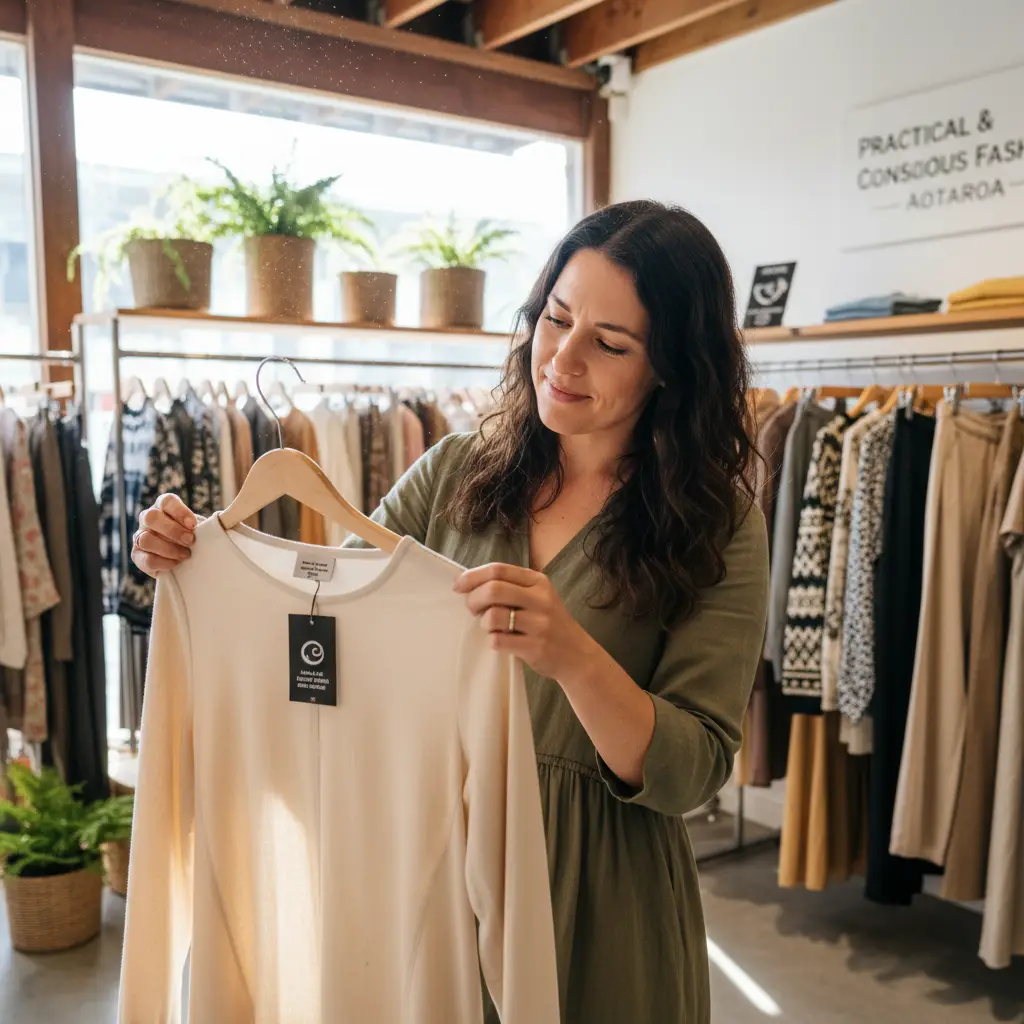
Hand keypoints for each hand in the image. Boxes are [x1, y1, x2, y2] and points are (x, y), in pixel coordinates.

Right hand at [131, 493, 201, 577]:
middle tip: (190, 540)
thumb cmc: (194, 539)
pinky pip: (145, 559)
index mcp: (164, 507)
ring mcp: (139, 537)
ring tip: (185, 554)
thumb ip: (207, 523)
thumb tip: (225, 521)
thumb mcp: (201, 528)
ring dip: (168, 548)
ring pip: (145, 539)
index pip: (166, 501)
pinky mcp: (137, 556)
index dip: (179, 512)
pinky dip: (163, 562)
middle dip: (173, 530)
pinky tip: (176, 564)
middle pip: (151, 517)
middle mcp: (148, 519)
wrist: (184, 562)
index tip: (193, 525)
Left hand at [453, 563, 597, 680]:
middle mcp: (541, 599)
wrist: (576, 655)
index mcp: (538, 582)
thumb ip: (511, 587)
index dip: (473, 576)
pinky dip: (493, 641)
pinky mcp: (535, 647)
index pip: (498, 570)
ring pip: (494, 616)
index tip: (458, 585)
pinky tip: (501, 641)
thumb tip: (469, 583)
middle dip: (474, 599)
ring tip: (490, 627)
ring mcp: (540, 624)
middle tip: (471, 610)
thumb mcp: (538, 597)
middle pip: (494, 590)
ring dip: (484, 623)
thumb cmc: (548, 623)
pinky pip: (499, 641)